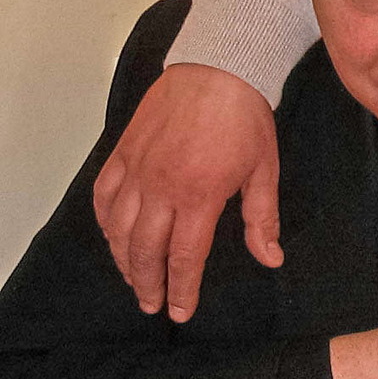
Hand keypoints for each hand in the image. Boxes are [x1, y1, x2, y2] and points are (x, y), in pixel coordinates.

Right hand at [93, 64, 282, 321]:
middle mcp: (161, 187)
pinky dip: (106, 222)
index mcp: (199, 196)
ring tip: (134, 279)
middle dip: (148, 285)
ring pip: (119, 229)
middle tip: (151, 304)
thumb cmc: (246, 118)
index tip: (180, 312)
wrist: (218, 66)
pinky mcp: (123, 151)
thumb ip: (261, 219)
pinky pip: (104, 196)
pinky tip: (114, 236)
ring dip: (124, 260)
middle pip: (145, 251)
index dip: (181, 290)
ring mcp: (137, 168)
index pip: (184, 258)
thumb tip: (271, 259)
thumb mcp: (263, 170)